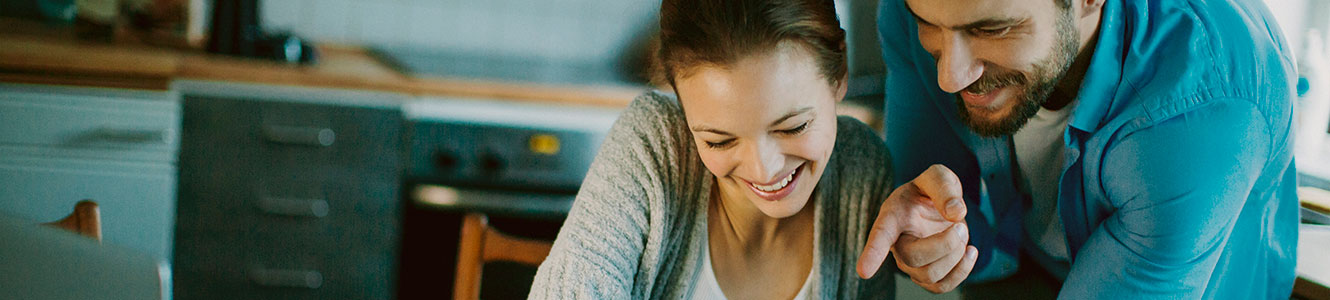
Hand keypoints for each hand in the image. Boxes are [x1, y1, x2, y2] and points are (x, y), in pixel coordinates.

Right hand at [857, 164, 977, 292]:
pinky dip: (962, 270)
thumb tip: (955, 214)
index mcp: (892, 216)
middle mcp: (896, 244)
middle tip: (960, 225)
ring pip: (930, 275)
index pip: (880, 236)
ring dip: (956, 255)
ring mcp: (910, 264)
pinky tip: (968, 251)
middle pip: (914, 257)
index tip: (864, 271)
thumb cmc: (930, 191)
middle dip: (946, 243)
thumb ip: (944, 188)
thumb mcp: (937, 177)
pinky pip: (942, 286)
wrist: (936, 207)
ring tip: (962, 233)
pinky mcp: (926, 276)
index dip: (872, 253)